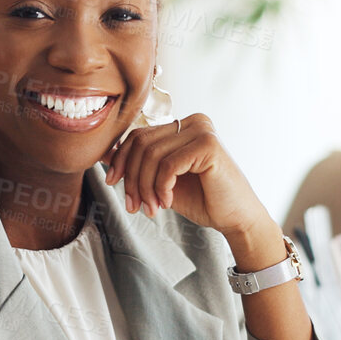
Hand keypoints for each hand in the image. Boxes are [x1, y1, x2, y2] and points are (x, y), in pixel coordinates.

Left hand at [101, 112, 266, 235]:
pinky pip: (168, 165)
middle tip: (134, 205)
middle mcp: (193, 121)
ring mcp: (202, 130)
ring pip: (151, 155)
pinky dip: (161, 187)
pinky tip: (168, 202)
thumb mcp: (161, 181)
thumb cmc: (202, 199)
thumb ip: (138, 166)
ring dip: (145, 187)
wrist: (236, 218)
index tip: (112, 184)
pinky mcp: (208, 145)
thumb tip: (104, 154)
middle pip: (141, 143)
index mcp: (182, 125)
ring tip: (152, 208)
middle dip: (131, 178)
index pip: (138, 135)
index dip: (120, 160)